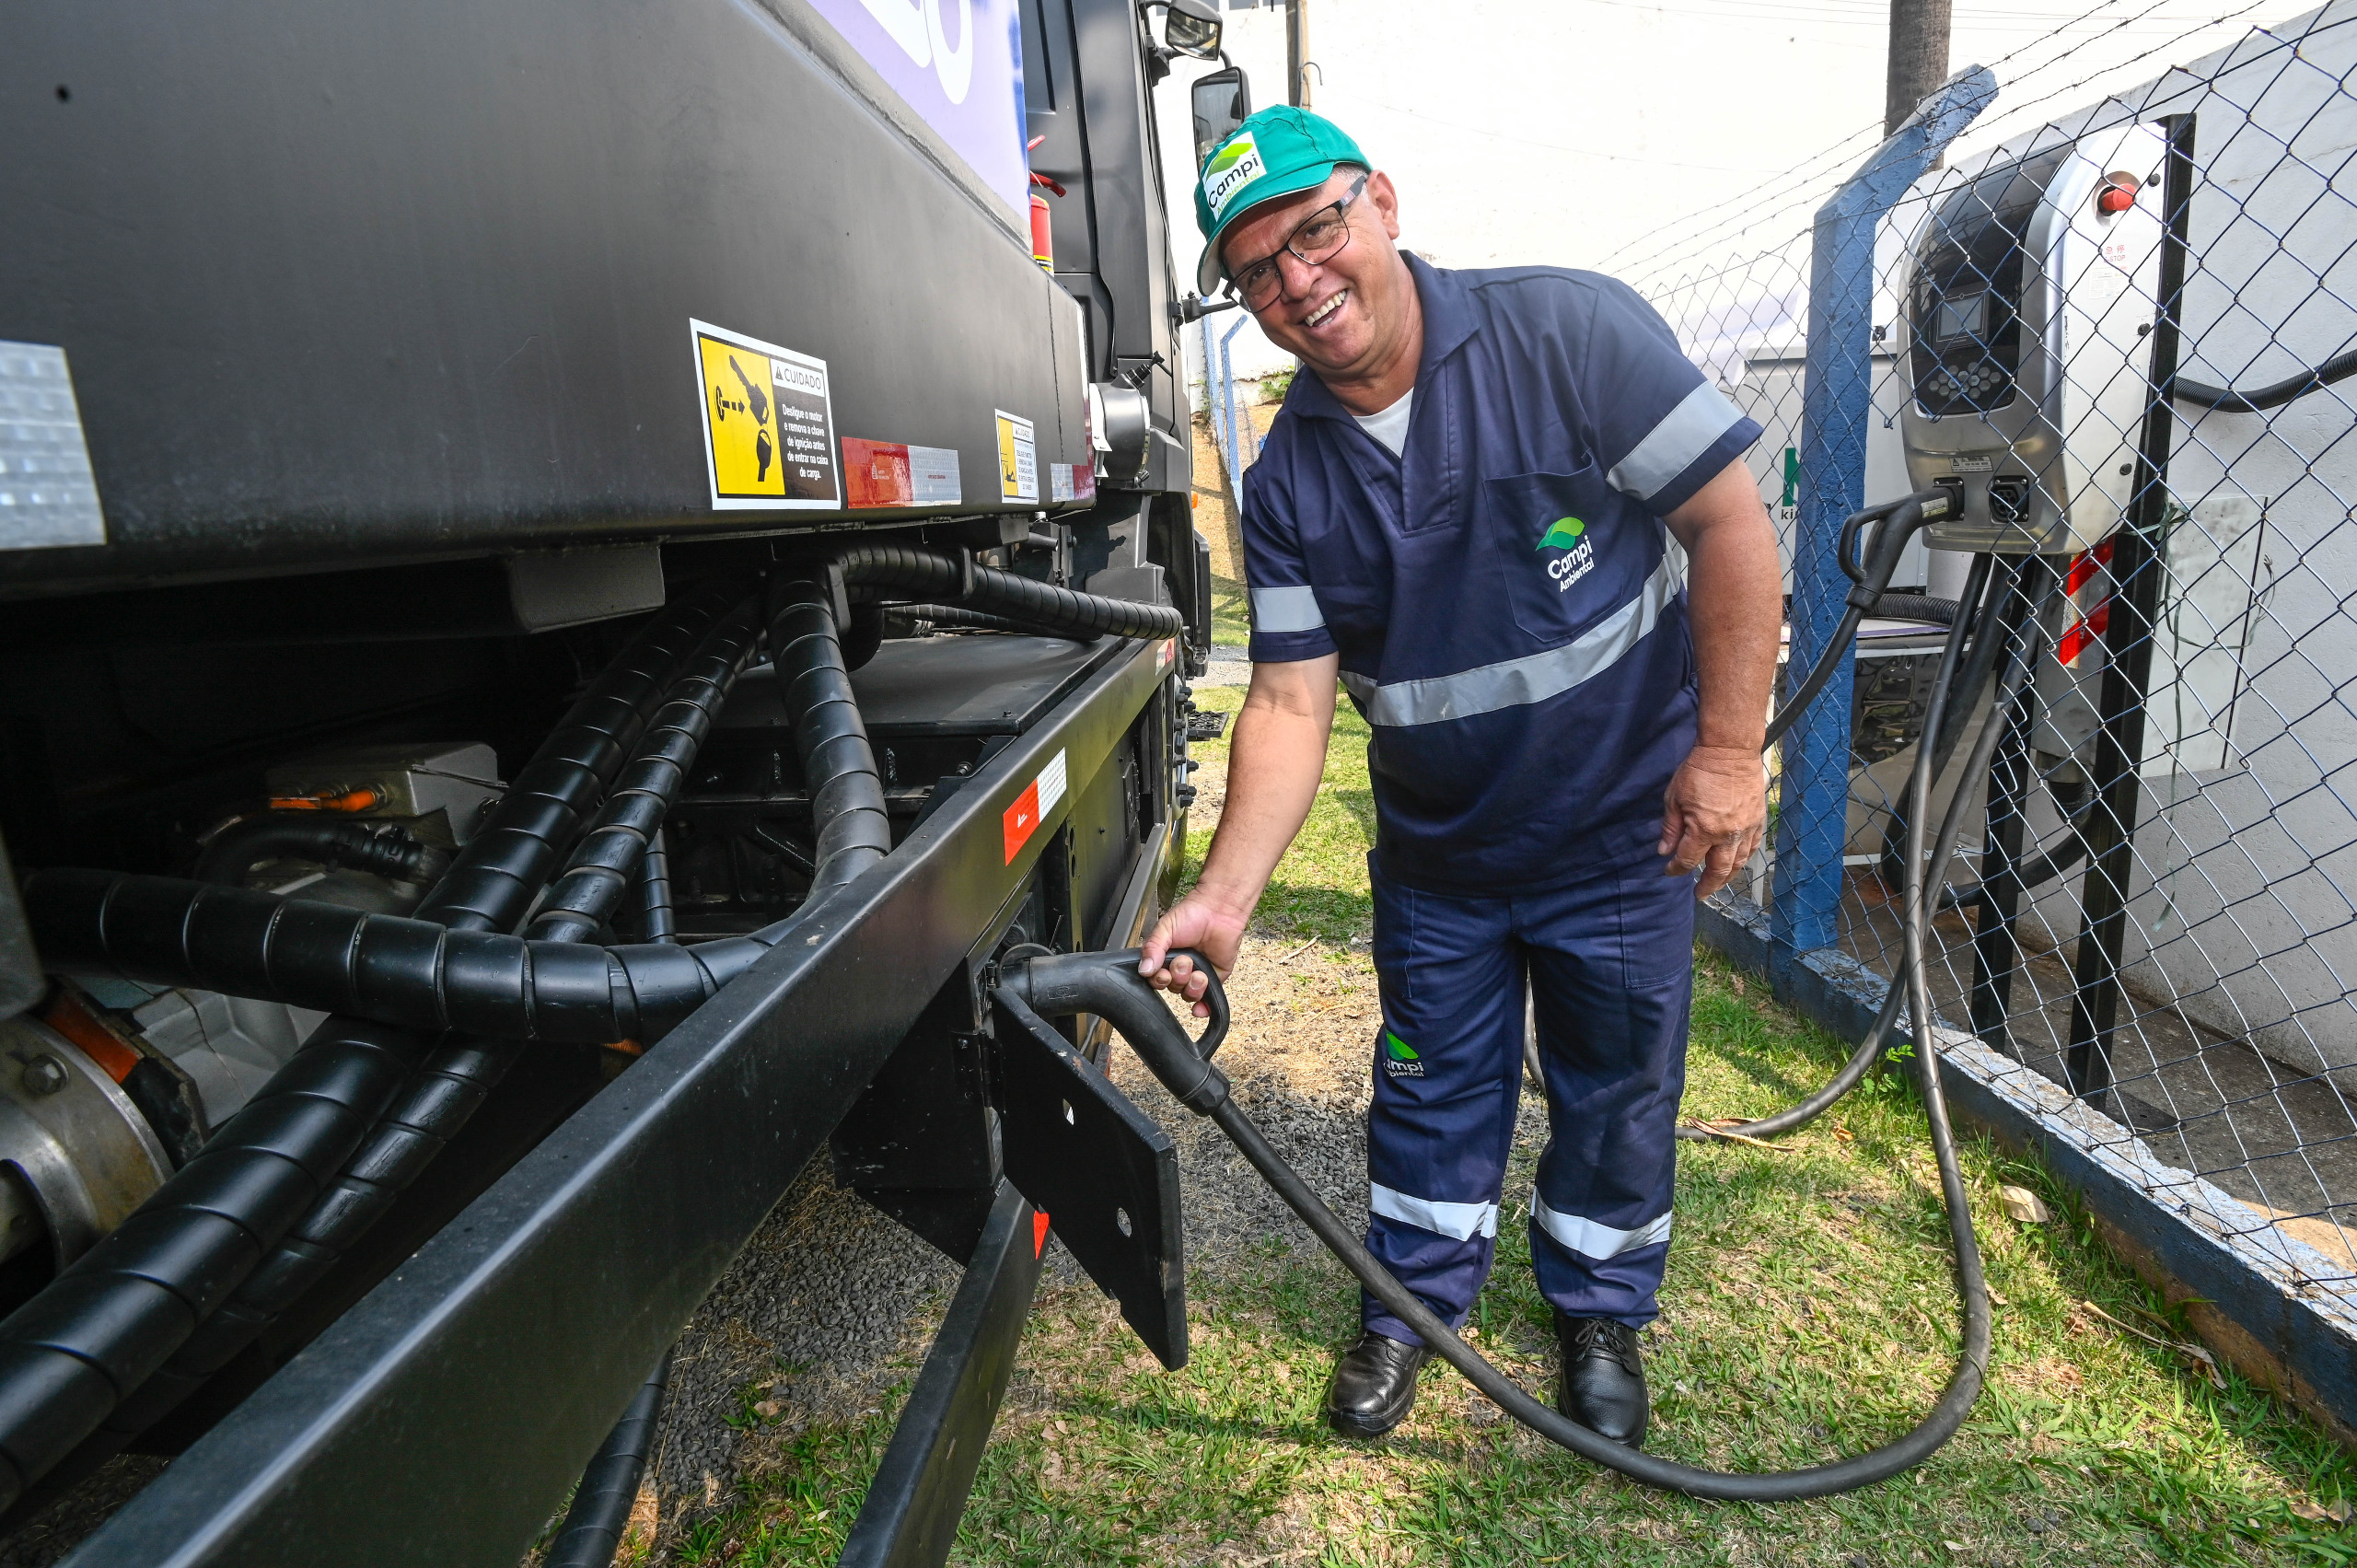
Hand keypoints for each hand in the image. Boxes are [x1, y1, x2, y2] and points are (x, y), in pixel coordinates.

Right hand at [1138, 890, 1249, 1017]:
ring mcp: (1198, 975)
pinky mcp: (1215, 978)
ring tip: (1199, 972)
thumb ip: (1152, 948)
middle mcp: (1180, 969)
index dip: (1159, 980)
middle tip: (1184, 962)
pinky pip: (1208, 1000)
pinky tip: (1199, 1009)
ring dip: (1193, 987)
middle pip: (1172, 988)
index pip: (1155, 980)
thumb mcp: (1164, 929)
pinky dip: (1203, 1008)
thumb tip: (1144, 969)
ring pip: (1189, 995)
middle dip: (1178, 977)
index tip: (1163, 973)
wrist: (1219, 909)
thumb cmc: (1191, 914)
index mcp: (1165, 959)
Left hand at [1659, 744, 1765, 898]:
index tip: (1669, 870)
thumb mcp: (1674, 798)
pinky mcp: (1758, 820)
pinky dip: (1744, 859)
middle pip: (1718, 871)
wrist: (1730, 751)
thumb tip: (1664, 851)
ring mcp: (1746, 829)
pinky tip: (1737, 863)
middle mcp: (1728, 835)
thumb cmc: (1698, 771)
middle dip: (1707, 886)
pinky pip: (1753, 847)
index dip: (1676, 869)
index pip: (1688, 860)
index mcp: (1704, 830)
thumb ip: (1670, 828)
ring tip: (1717, 883)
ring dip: (1727, 877)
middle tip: (1699, 894)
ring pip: (1738, 863)